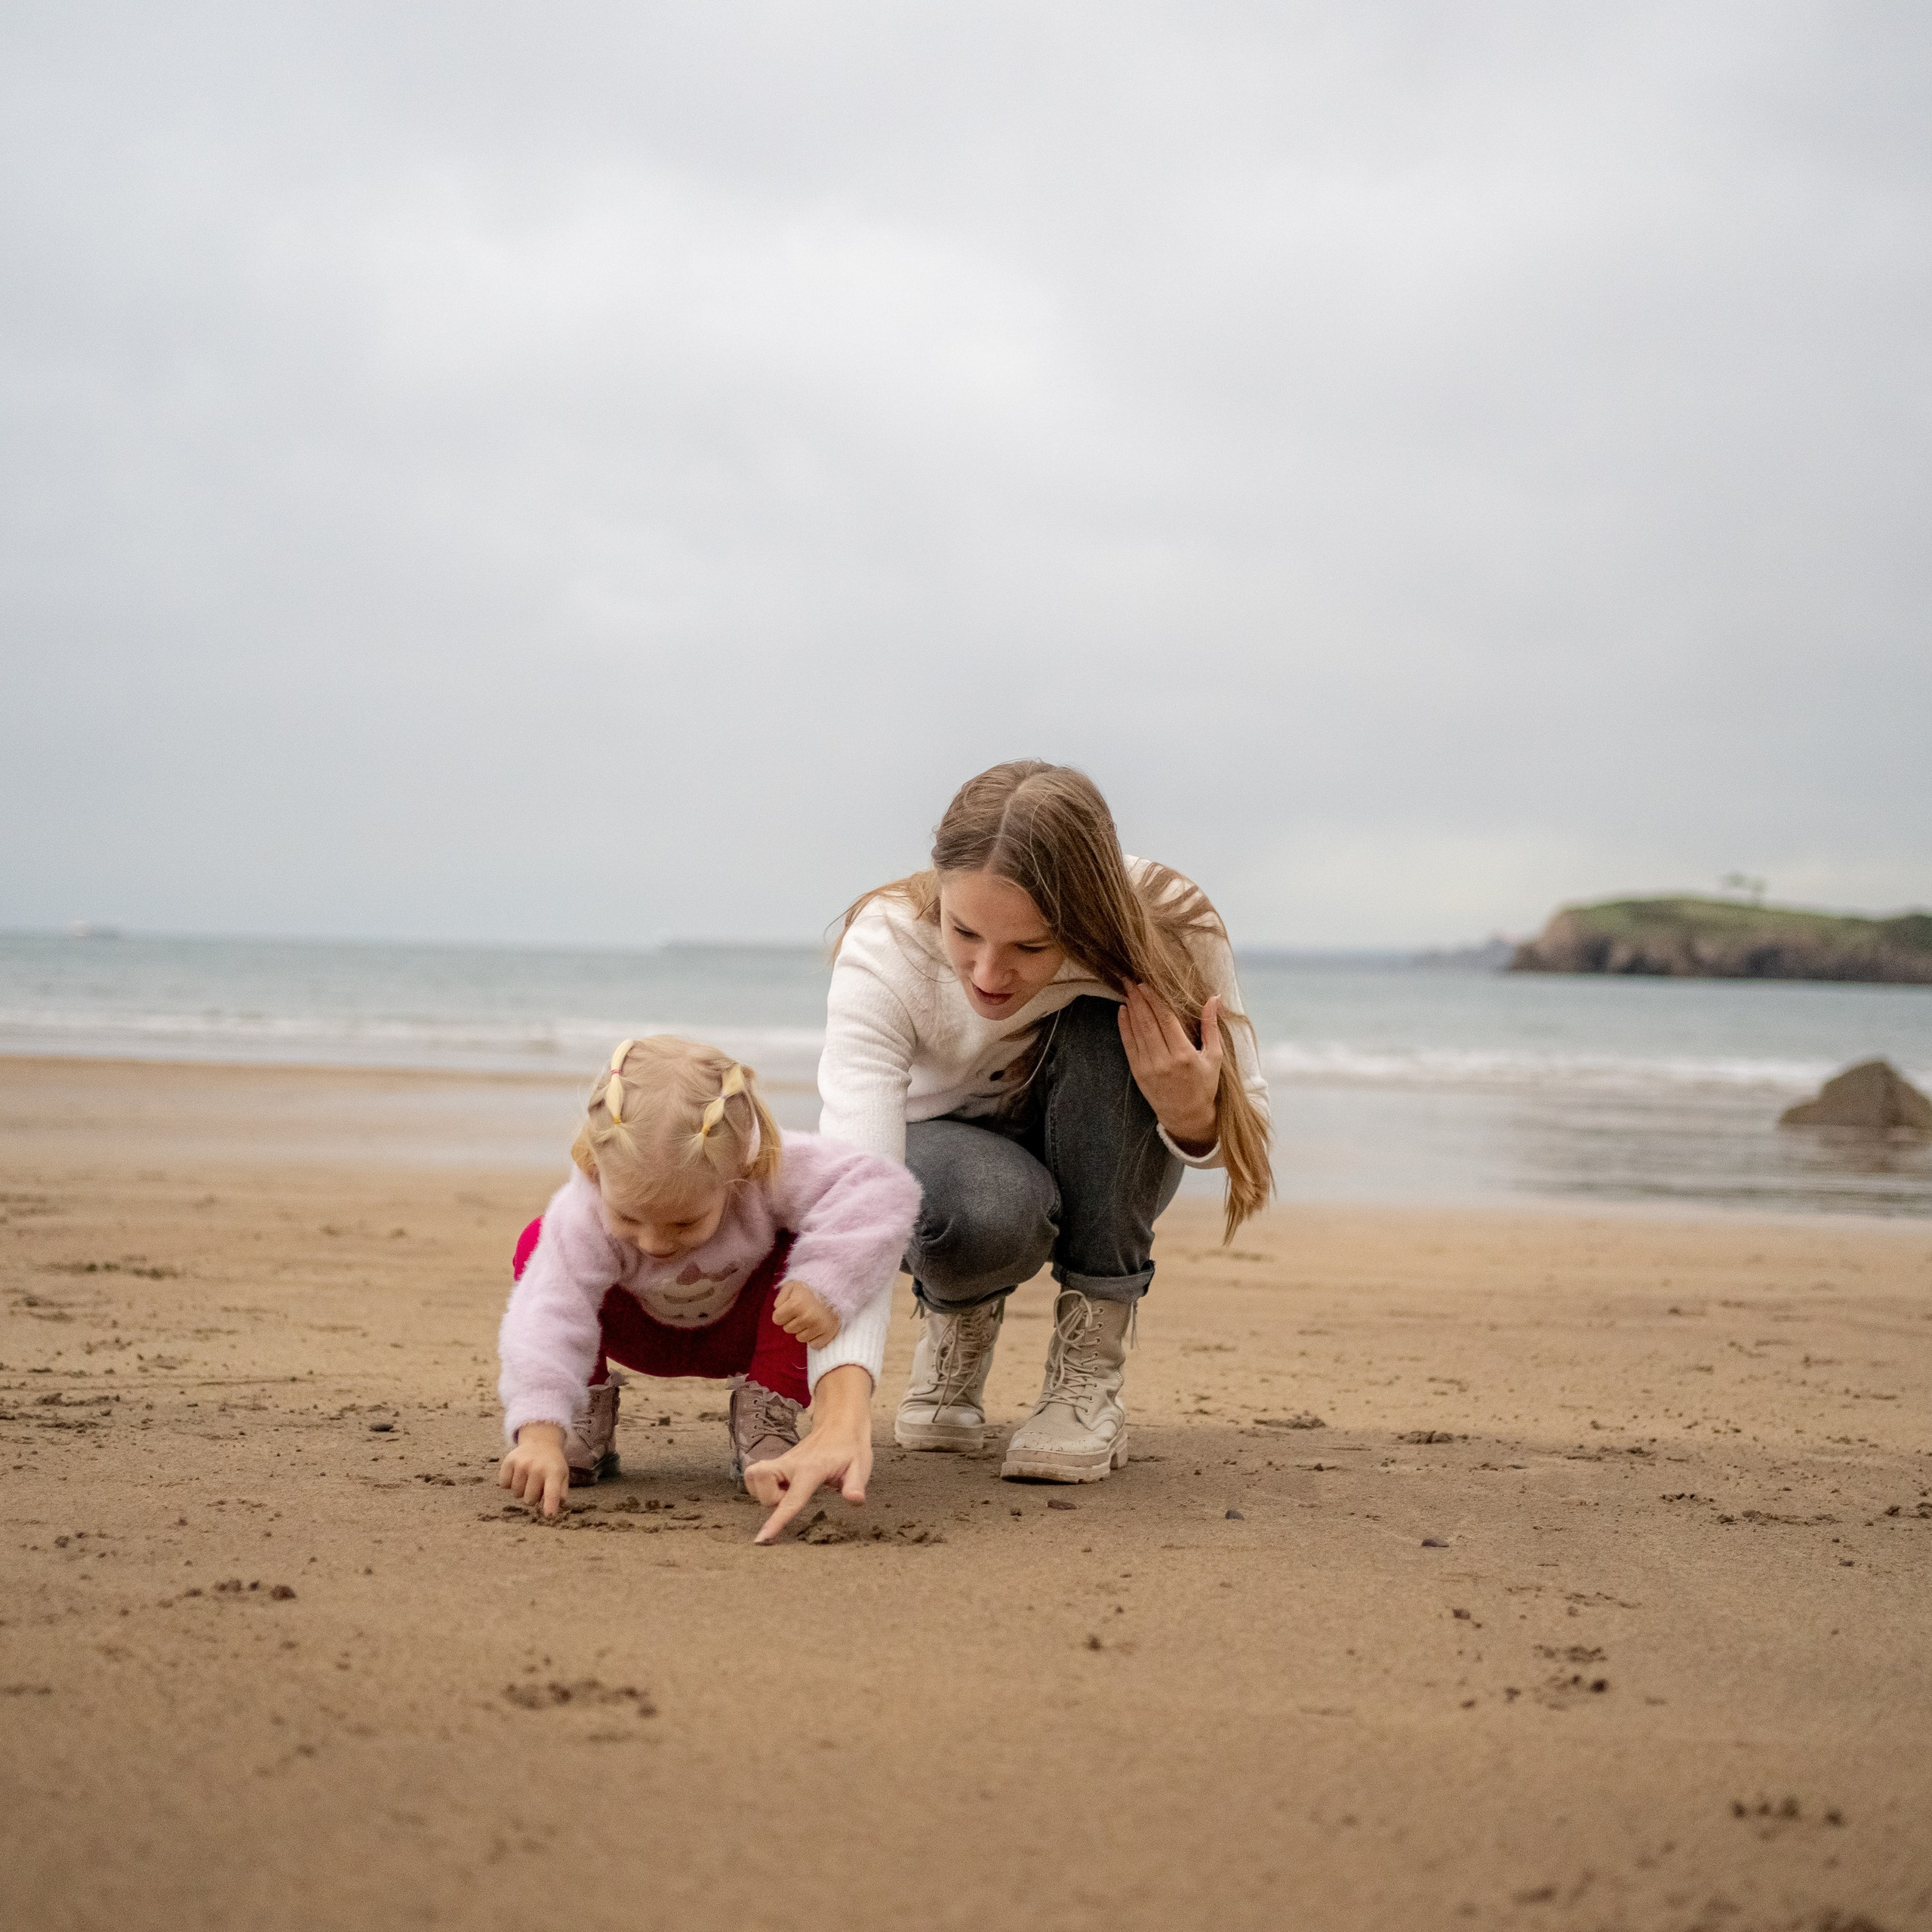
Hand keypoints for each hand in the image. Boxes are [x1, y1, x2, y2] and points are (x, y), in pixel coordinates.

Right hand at [498, 1422, 569, 1517]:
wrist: (540, 1441)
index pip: (552, 1492)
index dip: (550, 1505)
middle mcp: (537, 1467)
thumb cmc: (552, 1464)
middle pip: (529, 1499)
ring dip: (521, 1490)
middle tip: (537, 1486)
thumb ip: (560, 1492)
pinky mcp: (508, 1461)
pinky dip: (509, 1483)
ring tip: (528, 1478)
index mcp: (554, 1472)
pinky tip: (517, 1474)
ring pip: (516, 1493)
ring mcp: (521, 1463)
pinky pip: (504, 1484)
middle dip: (532, 1498)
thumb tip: (557, 1506)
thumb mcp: (562, 1475)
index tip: (549, 1516)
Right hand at [744, 1364, 872, 1543]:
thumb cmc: (851, 1447)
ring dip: (765, 1493)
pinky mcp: (777, 1461)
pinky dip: (761, 1485)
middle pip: (762, 1488)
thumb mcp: (861, 1465)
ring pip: (754, 1480)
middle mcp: (790, 1463)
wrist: (840, 1422)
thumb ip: (855, 1485)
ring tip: (786, 1492)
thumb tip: (855, 1500)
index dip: (777, 1520)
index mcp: (811, 1469)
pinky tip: (781, 1486)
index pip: (791, 1499)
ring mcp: (781, 1460)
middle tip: (794, 1498)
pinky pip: (755, 1475)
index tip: (762, 1538)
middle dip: (772, 1502)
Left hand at [773, 1279, 840, 1346]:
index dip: (782, 1313)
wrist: (837, 1289)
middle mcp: (807, 1317)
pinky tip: (819, 1327)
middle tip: (804, 1311)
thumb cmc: (811, 1288)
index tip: (791, 1308)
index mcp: (795, 1304)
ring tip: (812, 1317)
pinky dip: (815, 1338)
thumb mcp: (792, 1286)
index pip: (777, 1319)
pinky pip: (814, 1345)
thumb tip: (778, 1312)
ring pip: (800, 1338)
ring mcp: (819, 1326)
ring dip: (804, 1330)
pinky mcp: (829, 1333)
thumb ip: (780, 1298)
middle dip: (793, 1321)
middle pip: (788, 1329)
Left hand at [1118, 983, 1222, 1154]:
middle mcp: (1163, 1060)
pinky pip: (1128, 1045)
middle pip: (1147, 1022)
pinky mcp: (1138, 1073)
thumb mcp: (1214, 1057)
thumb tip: (1214, 998)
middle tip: (1130, 979)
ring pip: (1137, 1031)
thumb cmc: (1204, 1085)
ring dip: (1131, 1008)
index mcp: (1184, 1055)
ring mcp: (1148, 1067)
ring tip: (1127, 990)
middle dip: (1138, 999)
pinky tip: (1122, 1011)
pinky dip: (1124, 1027)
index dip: (1154, 1000)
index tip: (1146, 983)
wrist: (1186, 1115)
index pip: (1166, 1020)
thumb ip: (1211, 1027)